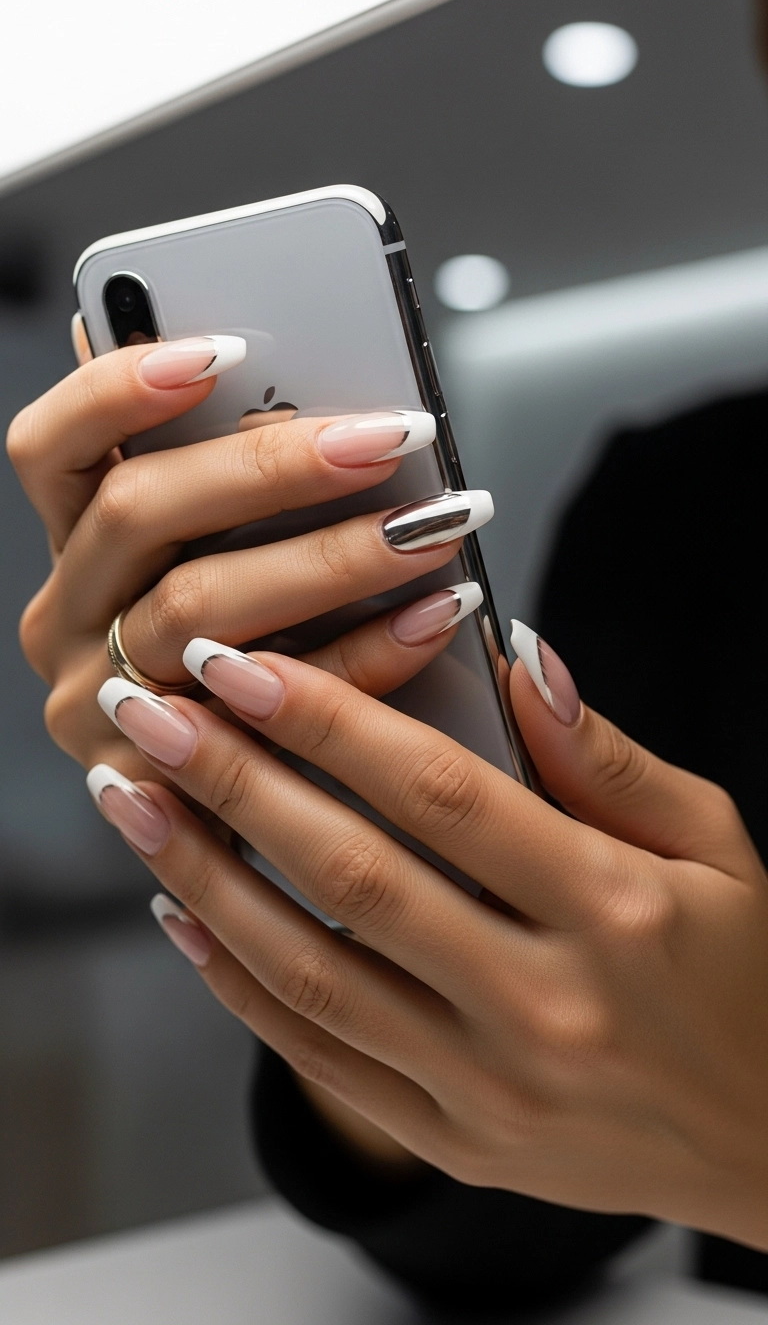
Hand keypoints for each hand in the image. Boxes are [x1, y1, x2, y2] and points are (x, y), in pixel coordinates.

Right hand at [7, 335, 485, 786]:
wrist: (270, 805)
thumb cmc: (260, 645)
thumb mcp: (230, 558)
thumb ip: (243, 484)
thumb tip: (323, 396)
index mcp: (79, 544)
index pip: (54, 447)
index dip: (120, 389)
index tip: (222, 350)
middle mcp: (69, 618)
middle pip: (137, 512)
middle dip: (271, 466)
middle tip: (385, 437)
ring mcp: (102, 704)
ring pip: (198, 609)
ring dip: (331, 558)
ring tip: (431, 524)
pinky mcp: (157, 781)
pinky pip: (262, 706)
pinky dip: (361, 657)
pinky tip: (433, 616)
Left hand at [89, 625, 767, 1250]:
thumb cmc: (743, 976)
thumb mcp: (715, 845)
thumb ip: (609, 755)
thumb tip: (519, 658)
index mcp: (615, 909)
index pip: (444, 796)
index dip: (332, 721)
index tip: (244, 666)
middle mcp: (546, 1004)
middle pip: (357, 876)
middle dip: (234, 783)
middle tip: (148, 710)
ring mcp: (493, 1088)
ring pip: (315, 973)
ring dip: (206, 878)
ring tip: (134, 801)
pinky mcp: (459, 1142)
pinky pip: (324, 1061)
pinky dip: (241, 986)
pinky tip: (184, 915)